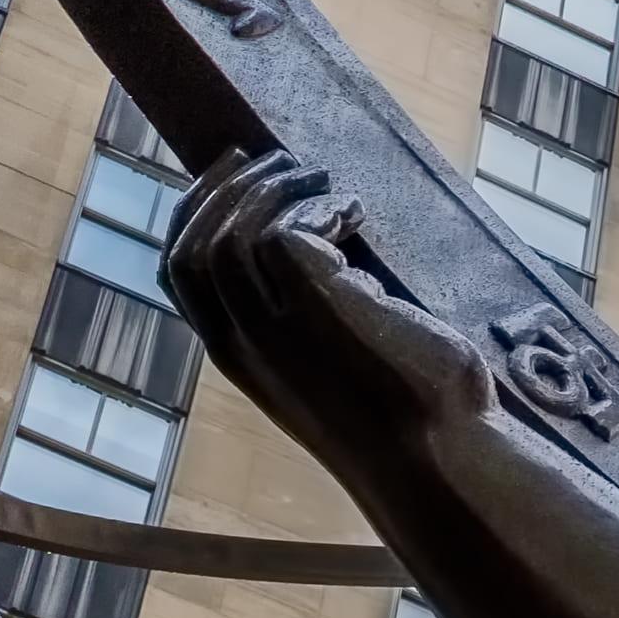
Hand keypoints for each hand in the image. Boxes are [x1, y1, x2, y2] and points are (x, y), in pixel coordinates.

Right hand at [165, 152, 499, 493]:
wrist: (439, 460)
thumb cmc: (407, 414)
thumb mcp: (337, 363)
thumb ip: (312, 318)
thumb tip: (325, 252)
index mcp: (239, 358)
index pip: (179, 272)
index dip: (193, 213)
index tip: (230, 173)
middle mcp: (245, 344)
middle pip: (193, 243)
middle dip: (226, 187)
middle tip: (274, 158)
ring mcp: (276, 327)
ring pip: (235, 230)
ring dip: (275, 187)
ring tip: (322, 178)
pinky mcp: (317, 306)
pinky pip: (288, 230)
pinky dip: (317, 206)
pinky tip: (355, 211)